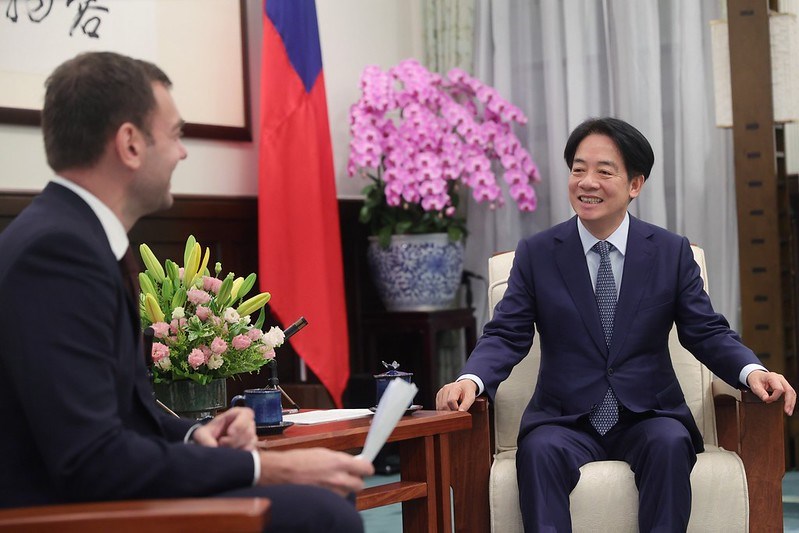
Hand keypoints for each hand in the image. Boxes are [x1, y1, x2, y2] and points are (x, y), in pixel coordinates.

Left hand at [192, 407, 257, 450]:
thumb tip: (213, 446)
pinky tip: (232, 455)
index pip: (246, 414)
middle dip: (233, 440)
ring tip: (224, 449)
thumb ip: (205, 438)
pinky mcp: (251, 447)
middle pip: (248, 431)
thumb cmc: (208, 436)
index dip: (240, 423)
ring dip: (236, 448)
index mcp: (237, 414)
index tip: (229, 433)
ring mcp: (251, 436)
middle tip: (221, 444)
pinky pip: (251, 451)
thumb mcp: (201, 434)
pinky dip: (241, 455)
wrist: (209, 446)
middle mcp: (247, 424)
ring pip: (250, 442)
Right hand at [258, 448, 374, 496]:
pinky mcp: (324, 501)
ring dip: (342, 489)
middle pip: (360, 484)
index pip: (366, 469)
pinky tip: (323, 488)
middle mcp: (338, 479)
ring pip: (347, 493)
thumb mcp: (322, 453)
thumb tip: (350, 462)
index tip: (364, 468)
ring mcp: (332, 492)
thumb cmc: (297, 461)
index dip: (366, 468)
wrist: (280, 473)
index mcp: (339, 463)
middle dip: (355, 480)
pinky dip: (332, 495)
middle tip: (348, 476)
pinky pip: (335, 499)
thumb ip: (340, 459)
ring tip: (329, 482)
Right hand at [436, 379, 476, 411]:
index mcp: (455, 387)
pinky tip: (450, 409)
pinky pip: (438, 407)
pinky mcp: (438, 396)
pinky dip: (443, 411)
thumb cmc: (468, 392)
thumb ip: (466, 405)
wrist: (464, 386)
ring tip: (454, 410)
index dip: (455, 409)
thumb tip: (460, 412)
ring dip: (447, 412)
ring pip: (440, 408)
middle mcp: (446, 388)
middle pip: (444, 406)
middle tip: (458, 412)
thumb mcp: (470, 397)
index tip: (460, 411)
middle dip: (451, 412)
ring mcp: (441, 392)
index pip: (451, 401)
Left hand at [747, 370, 795, 415]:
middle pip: (789, 390)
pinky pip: (790, 393)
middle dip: (789, 402)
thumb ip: (760, 392)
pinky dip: (790, 401)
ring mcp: (783, 381)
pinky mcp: (785, 385)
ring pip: (792, 392)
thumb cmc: (755, 379)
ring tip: (789, 412)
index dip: (774, 397)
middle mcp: (780, 378)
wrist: (756, 375)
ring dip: (791, 403)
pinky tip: (789, 407)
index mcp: (772, 377)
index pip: (779, 389)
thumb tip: (766, 399)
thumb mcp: (754, 385)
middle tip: (787, 411)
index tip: (767, 400)